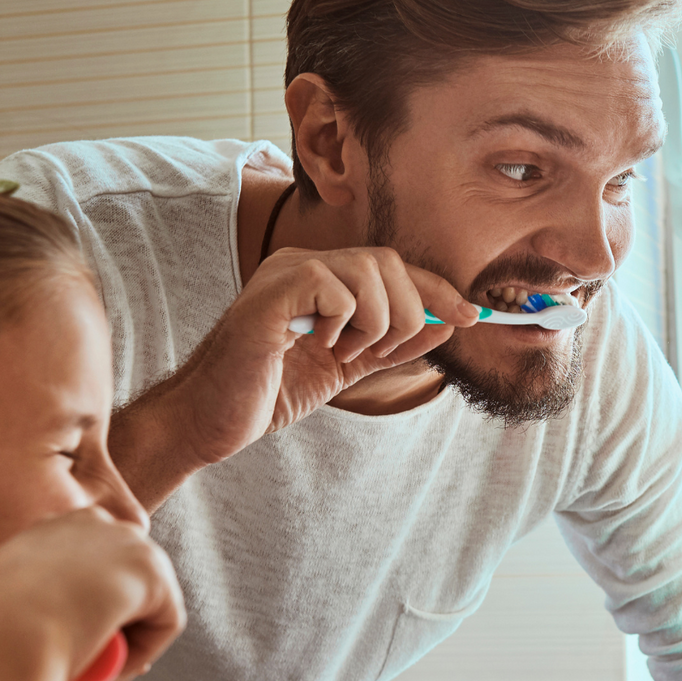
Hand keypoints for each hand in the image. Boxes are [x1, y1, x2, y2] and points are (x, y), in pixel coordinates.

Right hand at [0, 508, 184, 680]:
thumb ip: (29, 619)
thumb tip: (57, 636)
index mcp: (46, 528)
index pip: (89, 573)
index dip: (89, 619)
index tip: (66, 660)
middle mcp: (90, 521)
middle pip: (123, 587)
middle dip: (111, 637)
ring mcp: (125, 540)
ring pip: (145, 609)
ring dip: (121, 654)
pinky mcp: (153, 569)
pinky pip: (165, 625)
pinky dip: (137, 659)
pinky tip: (101, 673)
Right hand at [157, 248, 477, 467]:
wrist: (211, 419)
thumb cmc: (267, 391)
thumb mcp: (345, 367)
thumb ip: (389, 346)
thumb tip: (443, 327)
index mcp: (321, 278)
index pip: (393, 268)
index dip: (437, 290)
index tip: (471, 317)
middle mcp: (303, 264)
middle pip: (389, 262)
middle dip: (407, 314)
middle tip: (379, 354)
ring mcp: (284, 273)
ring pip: (369, 272)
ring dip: (375, 324)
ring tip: (340, 353)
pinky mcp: (271, 293)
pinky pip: (335, 289)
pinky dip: (342, 325)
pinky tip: (314, 346)